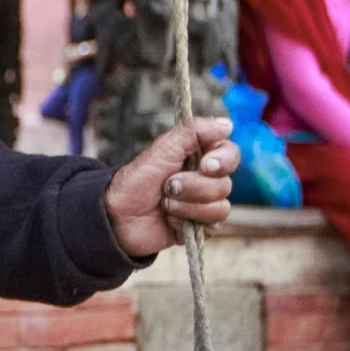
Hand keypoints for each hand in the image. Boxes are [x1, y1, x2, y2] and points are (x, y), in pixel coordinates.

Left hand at [104, 116, 237, 257]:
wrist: (119, 215)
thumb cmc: (137, 179)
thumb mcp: (163, 149)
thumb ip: (194, 132)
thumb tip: (227, 124)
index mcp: (201, 156)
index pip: (230, 154)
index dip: (223, 161)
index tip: (206, 165)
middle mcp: (206, 179)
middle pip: (225, 184)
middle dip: (194, 187)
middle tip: (169, 186)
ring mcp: (205, 204)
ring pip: (220, 207)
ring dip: (187, 205)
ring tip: (165, 203)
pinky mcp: (200, 226)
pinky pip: (212, 226)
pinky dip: (186, 221)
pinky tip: (169, 218)